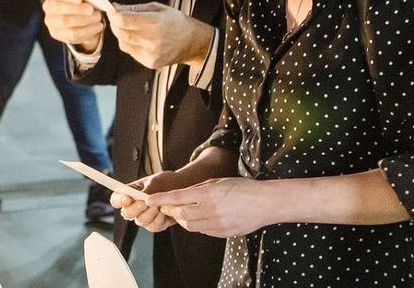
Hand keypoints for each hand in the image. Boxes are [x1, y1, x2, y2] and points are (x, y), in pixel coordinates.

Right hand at [42, 0, 104, 52]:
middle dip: (77, 9)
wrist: (77, 16)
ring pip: (65, 22)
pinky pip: (72, 34)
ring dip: (84, 20)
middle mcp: (48, 6)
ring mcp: (50, 21)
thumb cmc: (79, 1)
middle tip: (91, 10)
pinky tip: (97, 26)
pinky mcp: (56, 34)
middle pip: (59, 8)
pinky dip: (87, 30)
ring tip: (97, 18)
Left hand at [108, 2, 211, 68]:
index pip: (123, 20)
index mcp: (154, 23)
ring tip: (129, 28)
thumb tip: (116, 7)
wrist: (192, 42)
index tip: (112, 11)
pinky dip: (129, 44)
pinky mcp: (150, 63)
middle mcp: (151, 40)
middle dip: (115, 24)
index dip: (114, 15)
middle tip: (117, 19)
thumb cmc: (176, 22)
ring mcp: (150, 54)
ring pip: (123, 44)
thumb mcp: (157, 8)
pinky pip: (131, 52)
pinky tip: (138, 39)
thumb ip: (135, 8)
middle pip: (121, 33)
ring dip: (121, 35)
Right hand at [113, 170, 195, 232]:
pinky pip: (153, 227)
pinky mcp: (155, 224)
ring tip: (160, 205)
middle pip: (126, 213)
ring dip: (150, 214)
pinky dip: (159, 220)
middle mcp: (135, 206)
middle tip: (147, 203)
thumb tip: (138, 198)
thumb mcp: (156, 182)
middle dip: (136, 209)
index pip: (116, 199)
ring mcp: (144, 216)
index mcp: (130, 193)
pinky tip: (165, 212)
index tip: (127, 199)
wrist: (184, 188)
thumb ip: (146, 191)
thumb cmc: (167, 182)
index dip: (118, 200)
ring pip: (140, 221)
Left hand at [148, 177, 270, 238]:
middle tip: (165, 206)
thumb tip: (180, 196)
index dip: (160, 199)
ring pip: (188, 225)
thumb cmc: (243, 188)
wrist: (265, 203)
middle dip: (169, 210)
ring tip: (182, 212)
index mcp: (208, 193)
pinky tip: (199, 217)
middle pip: (180, 214)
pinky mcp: (222, 233)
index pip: (177, 197)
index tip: (148, 200)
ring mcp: (217, 224)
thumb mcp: (218, 182)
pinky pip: (202, 230)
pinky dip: (196, 224)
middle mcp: (211, 210)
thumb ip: (198, 189)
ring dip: (181, 219)